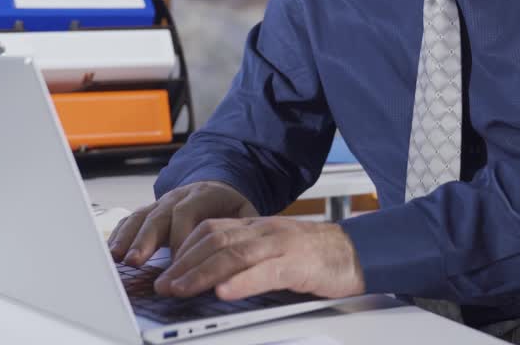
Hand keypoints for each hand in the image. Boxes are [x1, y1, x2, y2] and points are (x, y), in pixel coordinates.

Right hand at [108, 180, 258, 266]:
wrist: (219, 187)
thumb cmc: (232, 206)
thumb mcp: (246, 212)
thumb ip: (242, 229)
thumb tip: (240, 255)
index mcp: (203, 194)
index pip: (186, 212)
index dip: (179, 235)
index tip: (176, 260)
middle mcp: (178, 196)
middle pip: (159, 215)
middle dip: (146, 239)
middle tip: (136, 260)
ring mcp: (161, 203)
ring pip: (142, 217)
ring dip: (129, 238)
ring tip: (119, 258)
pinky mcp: (150, 212)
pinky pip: (132, 220)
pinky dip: (121, 235)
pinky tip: (112, 252)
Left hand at [153, 217, 365, 300]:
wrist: (357, 251)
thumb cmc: (315, 255)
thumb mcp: (274, 250)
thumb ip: (246, 258)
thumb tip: (212, 278)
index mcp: (256, 227)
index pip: (210, 230)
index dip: (183, 249)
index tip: (164, 269)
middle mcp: (264, 231)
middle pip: (215, 241)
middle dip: (183, 264)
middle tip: (162, 284)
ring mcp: (281, 246)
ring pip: (234, 254)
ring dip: (201, 273)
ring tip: (180, 289)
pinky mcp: (298, 264)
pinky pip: (266, 271)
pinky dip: (243, 282)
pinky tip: (225, 292)